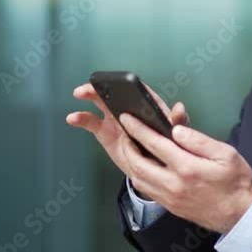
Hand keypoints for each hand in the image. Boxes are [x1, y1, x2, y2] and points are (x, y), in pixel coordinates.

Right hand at [66, 82, 188, 190]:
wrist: (151, 169)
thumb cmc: (165, 148)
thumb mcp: (177, 137)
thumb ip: (179, 124)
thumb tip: (179, 108)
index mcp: (148, 106)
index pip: (139, 90)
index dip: (130, 84)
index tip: (120, 82)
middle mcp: (130, 109)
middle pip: (116, 91)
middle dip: (104, 85)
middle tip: (94, 84)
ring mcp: (115, 119)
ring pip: (101, 102)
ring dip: (89, 95)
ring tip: (80, 93)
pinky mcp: (105, 132)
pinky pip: (90, 122)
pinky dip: (81, 118)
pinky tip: (72, 118)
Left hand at [117, 111, 251, 234]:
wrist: (240, 215)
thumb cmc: (236, 181)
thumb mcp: (226, 154)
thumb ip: (199, 140)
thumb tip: (176, 129)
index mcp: (187, 168)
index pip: (156, 144)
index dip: (139, 129)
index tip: (127, 118)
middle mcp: (174, 184)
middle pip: (138, 164)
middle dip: (127, 146)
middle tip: (124, 132)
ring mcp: (170, 198)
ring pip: (138, 179)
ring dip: (130, 162)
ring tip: (130, 147)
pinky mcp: (170, 206)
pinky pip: (146, 190)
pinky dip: (138, 176)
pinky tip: (141, 166)